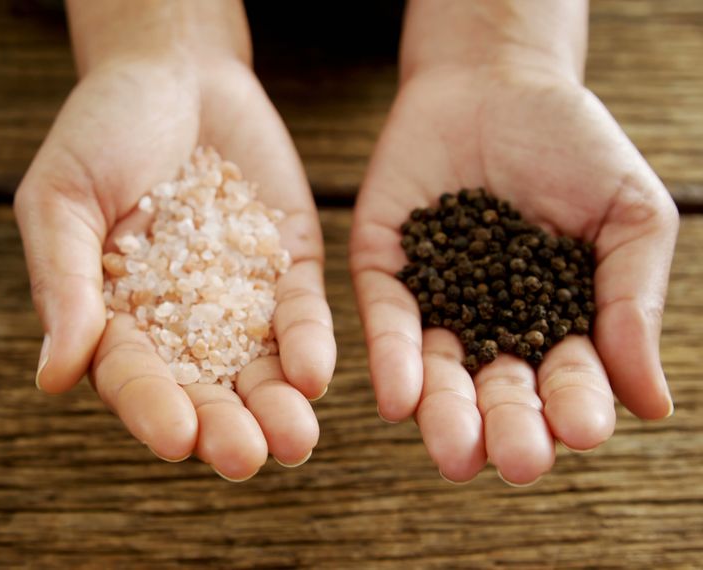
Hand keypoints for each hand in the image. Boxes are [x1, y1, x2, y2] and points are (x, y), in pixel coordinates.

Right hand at [15, 55, 334, 479]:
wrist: (172, 70)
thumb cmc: (98, 130)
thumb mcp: (62, 198)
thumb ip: (62, 284)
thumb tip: (51, 377)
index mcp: (112, 318)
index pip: (131, 376)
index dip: (151, 408)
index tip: (175, 438)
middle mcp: (177, 323)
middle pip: (201, 389)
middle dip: (223, 427)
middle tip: (244, 458)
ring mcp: (236, 298)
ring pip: (258, 368)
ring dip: (276, 407)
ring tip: (295, 441)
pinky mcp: (285, 267)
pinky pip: (299, 314)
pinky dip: (308, 344)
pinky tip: (315, 374)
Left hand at [350, 66, 678, 484]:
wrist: (498, 81)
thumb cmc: (574, 149)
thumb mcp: (627, 217)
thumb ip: (632, 300)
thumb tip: (652, 403)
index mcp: (556, 325)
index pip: (567, 378)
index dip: (575, 404)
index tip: (583, 429)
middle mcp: (491, 327)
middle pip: (498, 390)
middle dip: (507, 427)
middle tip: (514, 462)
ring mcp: (434, 303)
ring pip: (437, 372)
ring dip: (445, 413)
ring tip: (454, 451)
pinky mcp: (383, 272)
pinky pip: (386, 322)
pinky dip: (393, 359)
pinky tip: (398, 397)